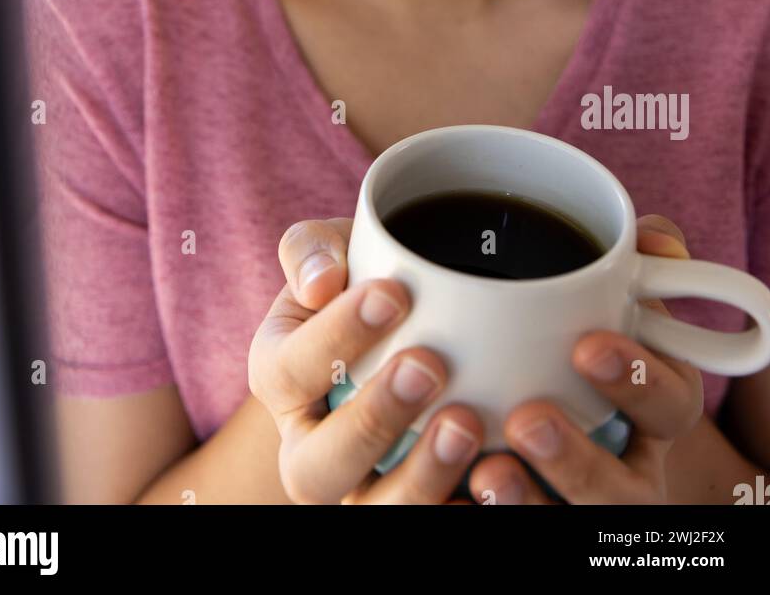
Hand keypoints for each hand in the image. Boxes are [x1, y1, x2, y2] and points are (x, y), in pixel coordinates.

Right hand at [248, 217, 487, 503]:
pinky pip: (425, 520)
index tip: (394, 293)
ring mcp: (359, 487)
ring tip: (468, 424)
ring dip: (418, 477)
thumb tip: (321, 282)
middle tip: (428, 365)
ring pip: (370, 511)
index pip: (289, 368)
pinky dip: (456, 507)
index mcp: (279, 377)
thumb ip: (309, 249)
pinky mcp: (408, 501)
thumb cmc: (364, 279)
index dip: (336, 335)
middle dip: (370, 420)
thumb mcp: (330, 250)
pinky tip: (491, 479)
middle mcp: (308, 447)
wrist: (409, 324)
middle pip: (314, 467)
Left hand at [465, 214, 705, 504]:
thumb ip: (623, 265)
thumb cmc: (569, 341)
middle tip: (528, 418)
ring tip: (487, 469)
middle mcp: (622, 472)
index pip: (668, 405)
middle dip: (578, 461)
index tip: (588, 345)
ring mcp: (571, 505)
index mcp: (649, 410)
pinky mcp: (520, 518)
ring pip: (564, 522)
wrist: (535, 420)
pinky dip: (480, 520)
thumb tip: (645, 237)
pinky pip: (506, 533)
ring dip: (527, 503)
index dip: (637, 381)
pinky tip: (454, 499)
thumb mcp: (607, 305)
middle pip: (620, 492)